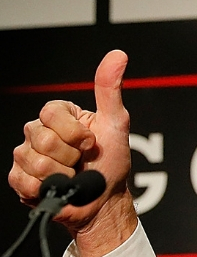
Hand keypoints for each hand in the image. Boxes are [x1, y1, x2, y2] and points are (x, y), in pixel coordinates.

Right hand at [9, 50, 137, 256]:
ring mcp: (26, 154)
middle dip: (71, 156)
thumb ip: (110, 90)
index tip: (91, 143)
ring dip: (61, 174)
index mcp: (58, 116)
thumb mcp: (116, 124)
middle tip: (82, 161)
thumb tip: (118, 55)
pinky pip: (24, 180)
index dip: (76, 133)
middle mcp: (38, 131)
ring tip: (72, 176)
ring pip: (34, 161)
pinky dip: (47, 189)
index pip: (51, 113)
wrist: (104, 201)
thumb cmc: (111, 163)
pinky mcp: (19, 179)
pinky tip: (58, 188)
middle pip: (43, 139)